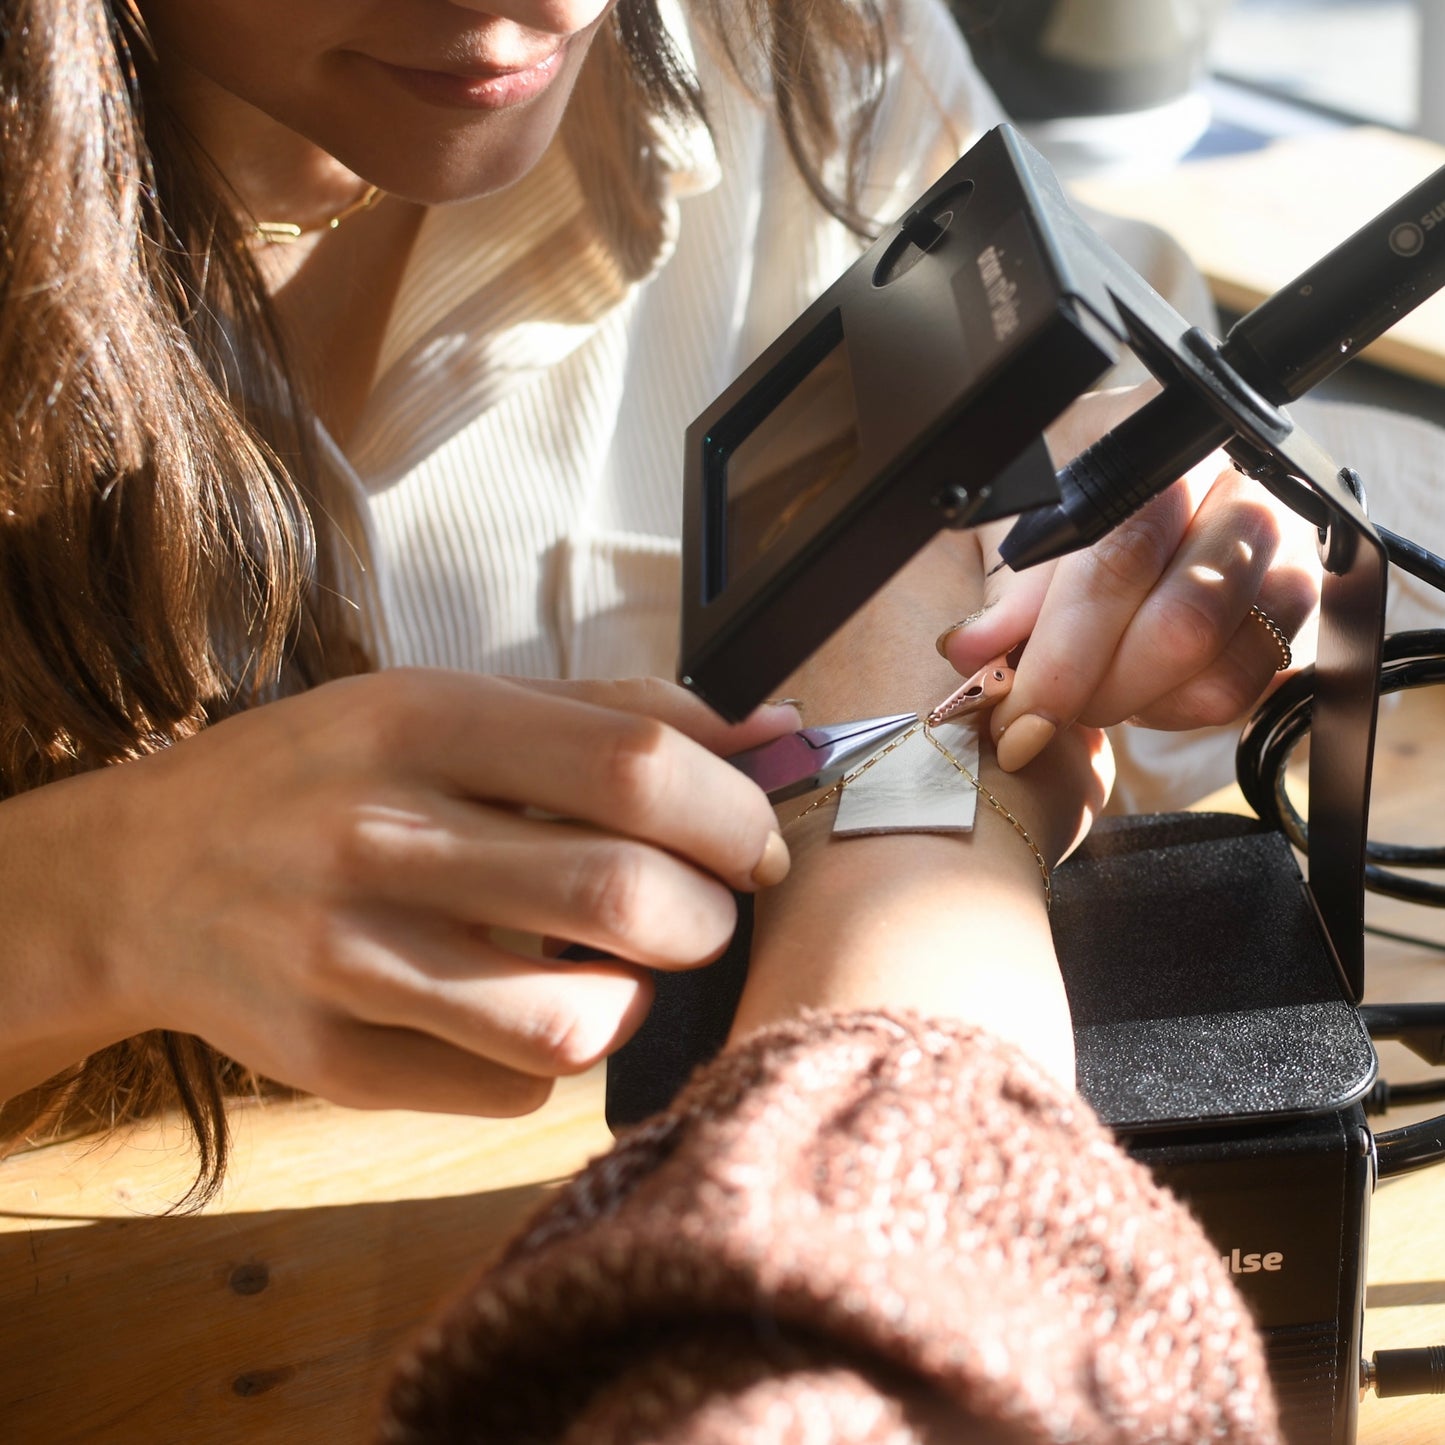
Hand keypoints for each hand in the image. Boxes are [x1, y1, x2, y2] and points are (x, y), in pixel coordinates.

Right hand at [3, 671, 795, 1114]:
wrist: (143, 874)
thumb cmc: (327, 774)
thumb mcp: (449, 703)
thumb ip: (614, 714)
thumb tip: (776, 732)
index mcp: (424, 721)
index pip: (637, 771)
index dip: (733, 817)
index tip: (754, 844)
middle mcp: (382, 836)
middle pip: (626, 898)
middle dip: (709, 919)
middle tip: (703, 913)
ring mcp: (350, 959)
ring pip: (575, 1022)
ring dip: (641, 1001)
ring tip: (623, 969)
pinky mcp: (334, 1061)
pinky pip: (512, 1089)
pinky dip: (556, 1059)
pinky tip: (526, 1010)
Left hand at [938, 387, 1321, 770]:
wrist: (1113, 509)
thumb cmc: (1050, 514)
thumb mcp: (1009, 532)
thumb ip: (1002, 594)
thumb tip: (973, 653)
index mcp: (1156, 448)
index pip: (1119, 558)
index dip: (1064, 652)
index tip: (1020, 714)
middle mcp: (1237, 487)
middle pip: (1184, 622)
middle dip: (1099, 690)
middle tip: (1044, 715)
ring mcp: (1281, 547)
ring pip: (1223, 666)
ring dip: (1138, 702)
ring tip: (1087, 692)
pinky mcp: (1298, 606)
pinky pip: (1244, 686)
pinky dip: (1175, 705)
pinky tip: (1135, 683)